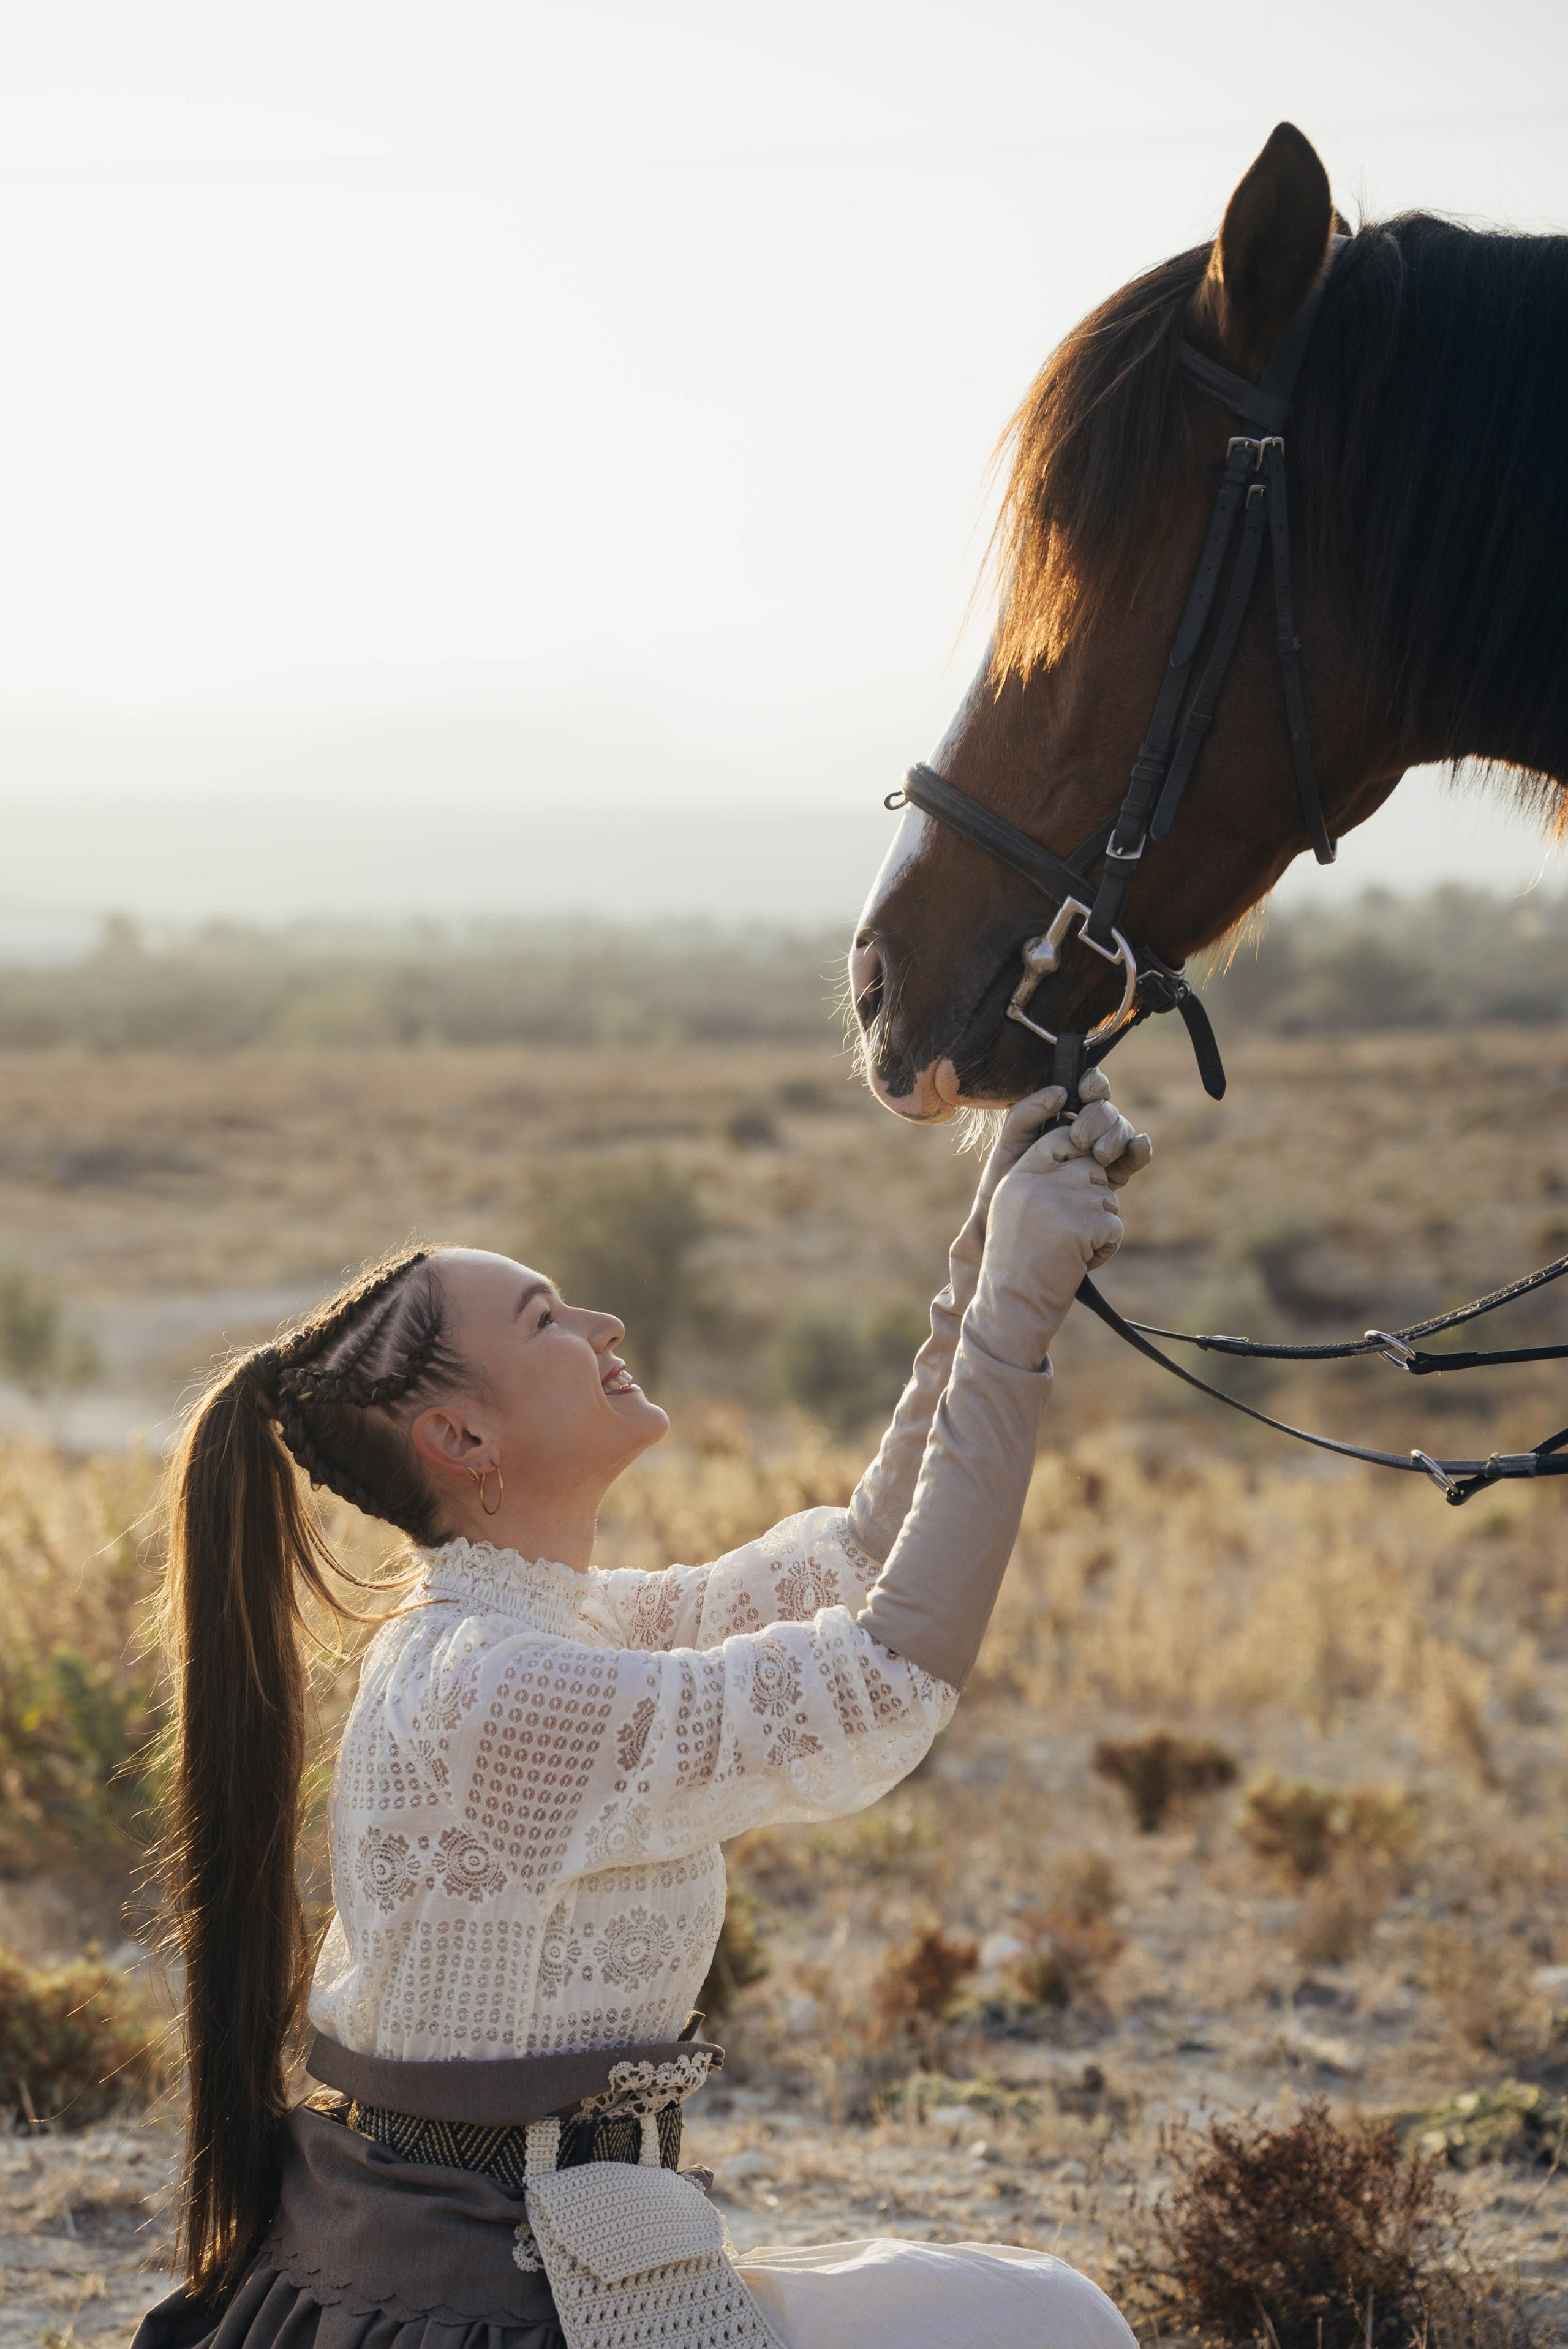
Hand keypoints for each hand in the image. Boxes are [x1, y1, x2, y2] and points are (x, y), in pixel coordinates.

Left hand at [961, 1072, 1150, 1265]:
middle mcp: (1085, 1133)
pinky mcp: (1112, 1180)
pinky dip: (1140, 1150)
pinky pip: (1134, 1159)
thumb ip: (1027, 1114)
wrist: (1010, 1227)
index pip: (1087, 1091)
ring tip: (1099, 1154)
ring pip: (1122, 1132)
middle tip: (1080, 1139)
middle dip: (1098, 1118)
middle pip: (1107, 1111)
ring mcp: (1100, 1156)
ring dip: (1116, 1136)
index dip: (1094, 1084)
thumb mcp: (1009, 1145)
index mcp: (1061, 1118)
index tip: (1085, 1089)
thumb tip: (1061, 1092)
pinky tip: (1138, 1146)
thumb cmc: (1003, 1185)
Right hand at [967, 1131, 1128, 1368]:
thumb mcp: (1015, 1206)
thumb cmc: (1016, 1259)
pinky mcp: (1085, 1224)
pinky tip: (1077, 1262)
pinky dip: (1104, 1249)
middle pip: (1093, 1169)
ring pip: (1108, 1199)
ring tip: (1067, 1249)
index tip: (1072, 1183)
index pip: (1063, 1137)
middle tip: (1066, 1232)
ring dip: (1097, 1228)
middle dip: (1091, 1200)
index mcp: (1022, 1171)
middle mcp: (1041, 1179)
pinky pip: (1114, 1227)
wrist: (1014, 1302)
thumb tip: (1089, 1154)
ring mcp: (1064, 1200)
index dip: (1078, 1156)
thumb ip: (1043, 1175)